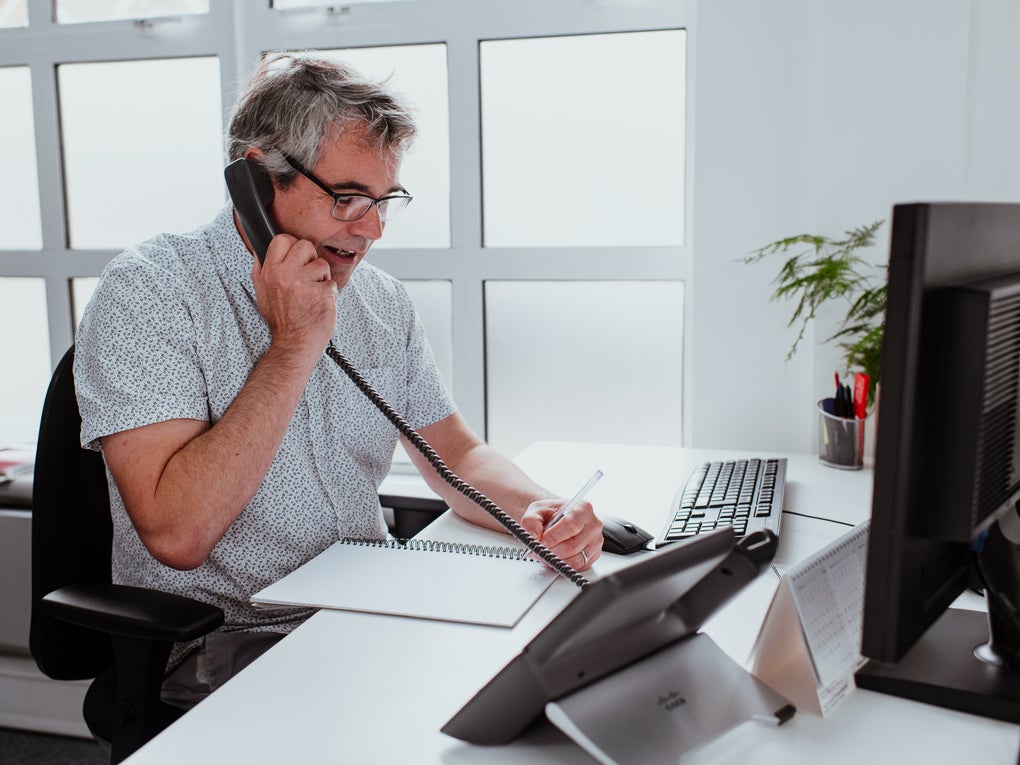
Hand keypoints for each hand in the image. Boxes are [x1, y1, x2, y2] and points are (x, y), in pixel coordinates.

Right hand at [252, 233, 337, 359]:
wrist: (294, 343)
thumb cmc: (281, 320)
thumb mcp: (261, 294)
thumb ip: (260, 272)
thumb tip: (258, 253)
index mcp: (270, 272)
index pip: (282, 239)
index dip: (293, 245)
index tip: (298, 257)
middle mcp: (286, 275)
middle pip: (305, 246)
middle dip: (310, 258)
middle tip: (309, 274)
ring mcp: (305, 284)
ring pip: (322, 264)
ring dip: (321, 278)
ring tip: (313, 293)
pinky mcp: (322, 293)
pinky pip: (332, 283)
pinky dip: (329, 293)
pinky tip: (320, 304)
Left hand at [521, 498, 603, 571]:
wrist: (556, 519)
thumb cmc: (551, 514)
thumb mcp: (536, 510)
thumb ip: (531, 520)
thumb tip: (534, 536)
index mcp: (583, 509)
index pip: (571, 525)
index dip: (554, 536)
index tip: (541, 540)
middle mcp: (593, 525)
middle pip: (572, 546)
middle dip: (551, 551)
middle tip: (538, 550)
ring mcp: (595, 542)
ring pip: (575, 560)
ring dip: (556, 560)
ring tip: (544, 554)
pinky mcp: (593, 556)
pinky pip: (577, 567)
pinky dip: (563, 565)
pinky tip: (555, 557)